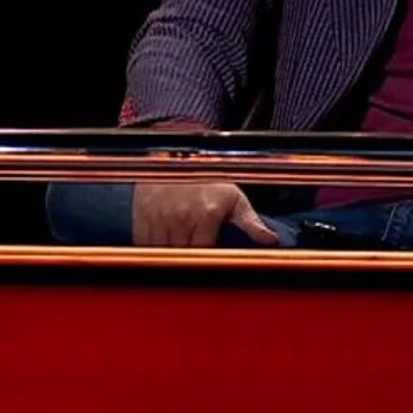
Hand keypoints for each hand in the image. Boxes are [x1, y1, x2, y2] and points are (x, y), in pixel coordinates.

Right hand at [134, 182, 279, 247]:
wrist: (179, 151)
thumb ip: (252, 221)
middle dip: (189, 260)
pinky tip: (160, 247)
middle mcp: (181, 216)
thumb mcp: (235, 196)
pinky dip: (150, 249)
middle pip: (183, 255)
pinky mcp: (141, 213)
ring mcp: (158, 215)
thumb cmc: (210, 176)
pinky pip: (142, 242)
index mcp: (207, 215)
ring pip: (162, 252)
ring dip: (169, 256)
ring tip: (178, 254)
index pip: (205, 253)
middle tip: (194, 260)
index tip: (209, 261)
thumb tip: (271, 240)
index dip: (207, 260)